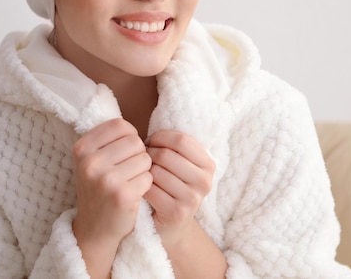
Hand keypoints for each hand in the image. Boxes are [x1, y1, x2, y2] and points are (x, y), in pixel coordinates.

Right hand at [71, 118, 152, 273]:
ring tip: (129, 182)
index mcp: (81, 148)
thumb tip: (130, 125)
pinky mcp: (122, 194)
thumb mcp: (92, 161)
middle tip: (127, 171)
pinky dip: (146, 185)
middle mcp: (90, 162)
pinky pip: (149, 177)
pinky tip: (133, 194)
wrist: (95, 229)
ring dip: (143, 170)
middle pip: (135, 141)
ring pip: (145, 158)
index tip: (124, 152)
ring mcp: (105, 179)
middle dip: (138, 154)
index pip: (119, 125)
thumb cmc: (99, 189)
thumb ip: (107, 140)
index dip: (129, 136)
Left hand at [144, 130, 215, 249]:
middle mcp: (204, 181)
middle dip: (149, 155)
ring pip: (157, 172)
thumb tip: (156, 124)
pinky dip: (142, 187)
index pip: (181, 140)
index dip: (160, 138)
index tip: (151, 143)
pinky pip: (151, 190)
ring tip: (143, 174)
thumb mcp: (180, 165)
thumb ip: (176, 147)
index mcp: (208, 164)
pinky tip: (142, 189)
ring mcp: (193, 198)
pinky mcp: (178, 212)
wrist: (172, 226)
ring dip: (144, 172)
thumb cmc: (171, 187)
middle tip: (143, 160)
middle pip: (167, 155)